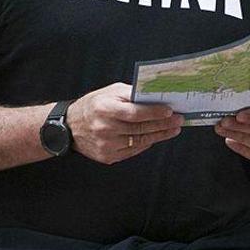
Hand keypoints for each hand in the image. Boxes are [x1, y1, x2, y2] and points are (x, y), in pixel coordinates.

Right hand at [67, 83, 183, 164]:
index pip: (134, 113)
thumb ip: (131, 94)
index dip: (154, 112)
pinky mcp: (108, 157)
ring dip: (160, 135)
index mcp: (103, 109)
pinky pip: (134, 150)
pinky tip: (156, 136)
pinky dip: (147, 143)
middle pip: (140, 128)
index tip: (170, 110)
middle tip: (179, 119)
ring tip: (173, 128)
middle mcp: (104, 128)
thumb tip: (155, 97)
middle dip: (163, 124)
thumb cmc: (94, 105)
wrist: (71, 127)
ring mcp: (106, 145)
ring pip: (140, 141)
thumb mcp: (110, 92)